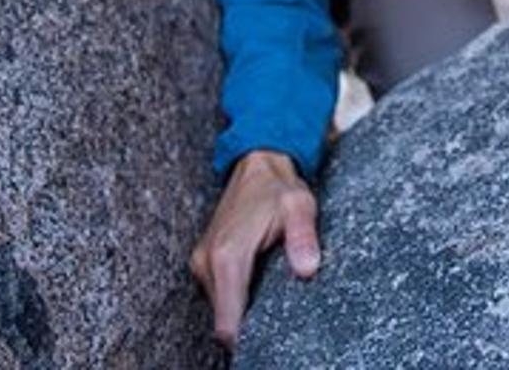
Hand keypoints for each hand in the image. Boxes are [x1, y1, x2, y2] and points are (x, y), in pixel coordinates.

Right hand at [189, 149, 320, 347]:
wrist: (256, 164)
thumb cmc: (278, 188)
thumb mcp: (299, 206)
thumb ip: (303, 237)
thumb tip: (307, 270)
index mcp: (228, 255)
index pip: (228, 321)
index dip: (246, 340)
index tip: (267, 343)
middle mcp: (207, 262)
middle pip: (223, 320)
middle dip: (247, 326)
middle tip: (277, 320)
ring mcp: (202, 262)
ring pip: (220, 309)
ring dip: (241, 311)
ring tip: (270, 296)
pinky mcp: (204, 261)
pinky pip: (218, 293)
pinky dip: (236, 298)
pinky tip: (258, 285)